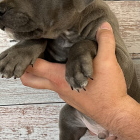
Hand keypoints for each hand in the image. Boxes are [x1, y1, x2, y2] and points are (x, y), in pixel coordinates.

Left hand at [21, 22, 128, 139]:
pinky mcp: (72, 98)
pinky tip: (67, 70)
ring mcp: (64, 94)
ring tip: (47, 57)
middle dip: (23, 69)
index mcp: (59, 77)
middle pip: (29, 80)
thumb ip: (105, 41)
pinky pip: (57, 87)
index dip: (27, 55)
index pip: (33, 66)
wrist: (115, 113)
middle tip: (27, 56)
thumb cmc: (108, 90)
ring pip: (44, 83)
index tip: (29, 44)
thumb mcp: (108, 61)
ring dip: (40, 73)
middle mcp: (58, 87)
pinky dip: (55, 78)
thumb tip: (104, 25)